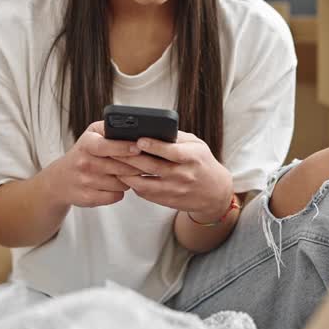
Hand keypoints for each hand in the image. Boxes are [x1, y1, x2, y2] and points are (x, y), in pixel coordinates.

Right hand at [39, 121, 143, 208]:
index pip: (106, 146)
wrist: (60, 179)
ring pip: (121, 183)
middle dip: (136, 166)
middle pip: (120, 167)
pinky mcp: (88, 198)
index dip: (124, 147)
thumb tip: (133, 130)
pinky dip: (119, 192)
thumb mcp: (91, 135)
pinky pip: (115, 196)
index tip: (138, 148)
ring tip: (123, 174)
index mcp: (86, 144)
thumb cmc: (82, 154)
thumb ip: (109, 129)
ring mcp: (85, 182)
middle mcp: (84, 163)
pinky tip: (114, 185)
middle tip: (143, 163)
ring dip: (127, 180)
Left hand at [117, 131, 233, 221]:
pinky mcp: (167, 200)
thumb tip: (153, 128)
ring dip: (126, 173)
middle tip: (114, 149)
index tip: (138, 140)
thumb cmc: (203, 163)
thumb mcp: (197, 146)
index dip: (154, 146)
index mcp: (192, 158)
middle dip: (131, 158)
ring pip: (144, 183)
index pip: (171, 152)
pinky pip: (144, 193)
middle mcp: (183, 175)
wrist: (214, 193)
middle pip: (152, 167)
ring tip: (114, 163)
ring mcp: (174, 190)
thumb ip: (177, 138)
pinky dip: (132, 184)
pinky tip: (124, 174)